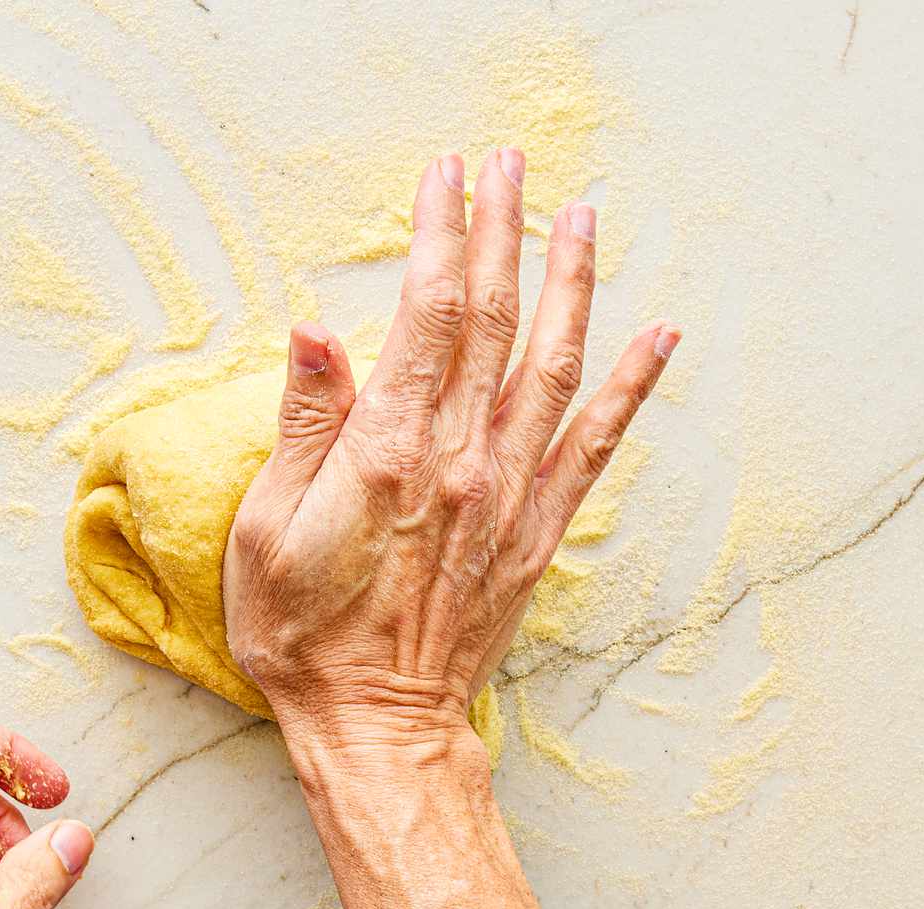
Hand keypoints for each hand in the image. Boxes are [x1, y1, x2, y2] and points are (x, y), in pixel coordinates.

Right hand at [224, 149, 678, 753]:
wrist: (377, 728)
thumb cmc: (305, 639)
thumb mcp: (267, 532)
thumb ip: (302, 426)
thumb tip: (314, 332)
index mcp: (388, 452)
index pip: (425, 313)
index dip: (440, 236)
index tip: (446, 179)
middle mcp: (460, 461)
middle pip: (492, 320)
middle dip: (502, 232)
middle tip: (510, 164)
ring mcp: (508, 496)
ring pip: (551, 365)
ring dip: (569, 284)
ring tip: (581, 218)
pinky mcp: (536, 534)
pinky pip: (596, 445)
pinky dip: (631, 386)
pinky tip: (656, 337)